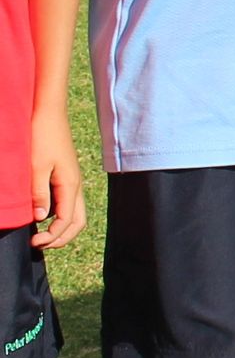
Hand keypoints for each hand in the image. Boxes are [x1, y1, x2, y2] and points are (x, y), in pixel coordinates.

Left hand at [28, 105, 82, 251]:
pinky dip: (59, 217)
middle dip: (61, 238)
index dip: (52, 237)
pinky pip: (68, 204)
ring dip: (61, 229)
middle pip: (77, 223)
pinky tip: (42, 216)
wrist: (48, 113)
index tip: (33, 242)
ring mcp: (72, 182)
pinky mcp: (66, 177)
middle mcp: (75, 186)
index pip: (67, 221)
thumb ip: (39, 193)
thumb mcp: (35, 167)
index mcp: (70, 185)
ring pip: (75, 214)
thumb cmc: (41, 137)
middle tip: (38, 244)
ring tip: (40, 234)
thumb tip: (40, 218)